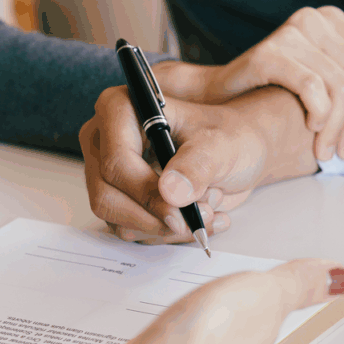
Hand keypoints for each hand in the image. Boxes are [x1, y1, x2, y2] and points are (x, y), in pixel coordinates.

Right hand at [79, 85, 314, 243]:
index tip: (180, 213)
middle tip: (199, 217)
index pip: (115, 161)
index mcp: (121, 109)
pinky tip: (199, 219)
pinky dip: (168, 233)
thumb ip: (197, 165)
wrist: (239, 153)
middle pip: (106, 196)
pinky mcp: (119, 198)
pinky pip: (131, 230)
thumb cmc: (228, 137)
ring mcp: (107, 172)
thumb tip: (170, 193)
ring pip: (117, 219)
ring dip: (166, 227)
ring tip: (207, 209)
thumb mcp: (220, 146)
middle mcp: (104, 140)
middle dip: (156, 217)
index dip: (145, 193)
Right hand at [154, 7, 343, 161]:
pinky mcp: (270, 52)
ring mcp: (292, 33)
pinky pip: (312, 88)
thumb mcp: (323, 64)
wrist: (225, 94)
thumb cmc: (277, 84)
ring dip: (337, 128)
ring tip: (327, 150)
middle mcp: (314, 19)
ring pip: (340, 89)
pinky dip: (319, 114)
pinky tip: (312, 128)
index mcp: (333, 20)